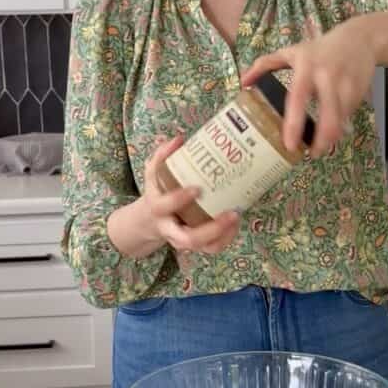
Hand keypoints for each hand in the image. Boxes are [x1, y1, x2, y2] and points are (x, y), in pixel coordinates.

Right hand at [143, 136, 240, 254]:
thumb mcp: (154, 172)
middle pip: (188, 239)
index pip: (163, 206)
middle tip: (231, 212)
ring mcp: (184, 240)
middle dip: (211, 229)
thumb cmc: (158, 192)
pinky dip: (226, 238)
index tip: (197, 188)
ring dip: (223, 235)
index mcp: (157, 209)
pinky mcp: (196, 244)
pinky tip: (236, 222)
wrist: (151, 220)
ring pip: (204, 247)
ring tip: (237, 216)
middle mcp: (170, 229)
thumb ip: (163, 155)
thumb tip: (179, 139)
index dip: (178, 199)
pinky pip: (212, 248)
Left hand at [241, 19, 376, 157]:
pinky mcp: (359, 92)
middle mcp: (327, 77)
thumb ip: (265, 64)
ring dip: (332, 138)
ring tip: (320, 148)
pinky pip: (348, 116)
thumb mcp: (291, 51)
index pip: (298, 99)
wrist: (359, 39)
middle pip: (328, 116)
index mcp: (305, 68)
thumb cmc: (319, 49)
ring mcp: (346, 85)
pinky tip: (334, 132)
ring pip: (340, 120)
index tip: (290, 145)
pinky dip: (341, 127)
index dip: (294, 124)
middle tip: (311, 155)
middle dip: (321, 140)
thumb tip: (243, 83)